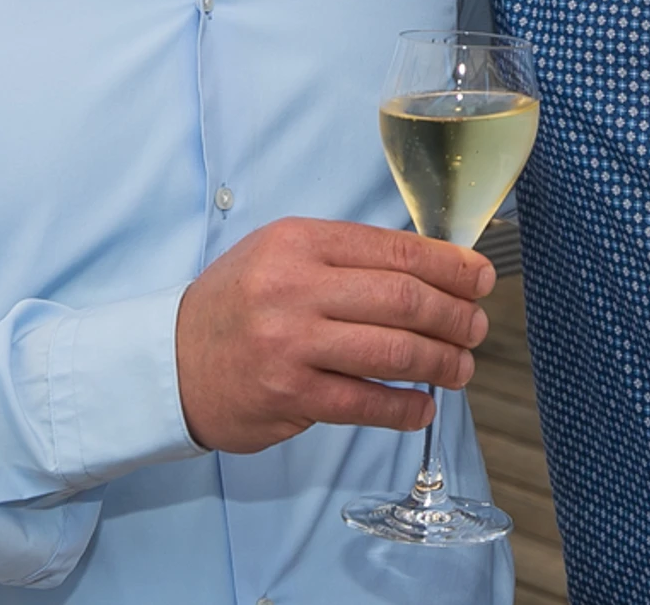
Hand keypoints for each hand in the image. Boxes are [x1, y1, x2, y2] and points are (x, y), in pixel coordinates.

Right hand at [174, 218, 493, 452]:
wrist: (170, 360)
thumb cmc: (239, 304)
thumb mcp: (282, 254)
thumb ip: (347, 257)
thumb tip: (432, 269)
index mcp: (299, 242)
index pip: (395, 250)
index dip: (450, 266)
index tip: (480, 279)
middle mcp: (294, 287)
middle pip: (403, 300)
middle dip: (453, 315)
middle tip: (476, 328)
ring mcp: (290, 344)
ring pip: (392, 351)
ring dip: (440, 362)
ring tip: (460, 368)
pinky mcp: (289, 395)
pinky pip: (365, 403)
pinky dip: (404, 408)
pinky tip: (422, 407)